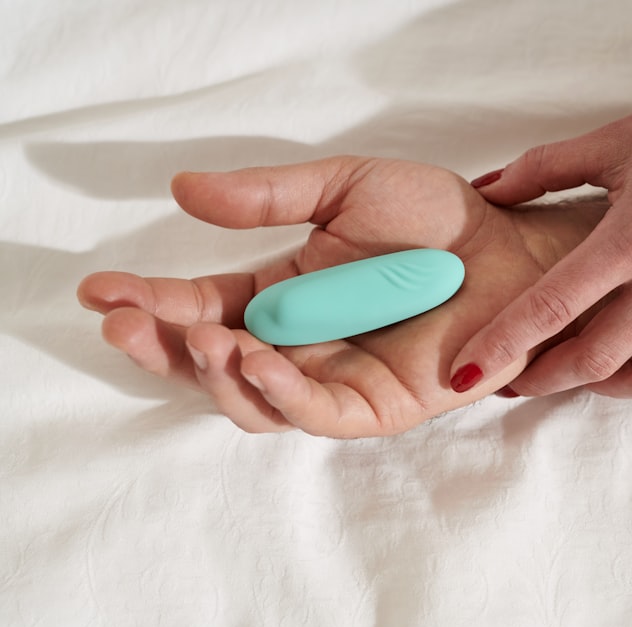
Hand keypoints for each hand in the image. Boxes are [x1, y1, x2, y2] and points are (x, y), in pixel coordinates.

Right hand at [78, 158, 601, 436]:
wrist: (513, 249)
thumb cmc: (439, 220)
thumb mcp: (344, 189)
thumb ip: (269, 197)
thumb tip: (182, 190)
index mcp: (285, 293)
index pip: (204, 305)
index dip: (151, 300)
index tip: (98, 289)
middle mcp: (300, 343)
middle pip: (212, 363)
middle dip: (163, 349)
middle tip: (124, 325)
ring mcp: (335, 379)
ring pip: (252, 400)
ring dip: (214, 375)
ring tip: (199, 338)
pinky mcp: (375, 406)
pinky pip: (314, 411)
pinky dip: (278, 391)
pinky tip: (253, 358)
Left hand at [451, 70, 631, 399]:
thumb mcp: (615, 140)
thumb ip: (542, 168)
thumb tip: (485, 190)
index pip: (552, 306)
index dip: (502, 346)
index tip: (466, 372)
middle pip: (597, 361)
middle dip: (546, 380)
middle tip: (520, 380)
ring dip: (607, 385)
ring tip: (586, 367)